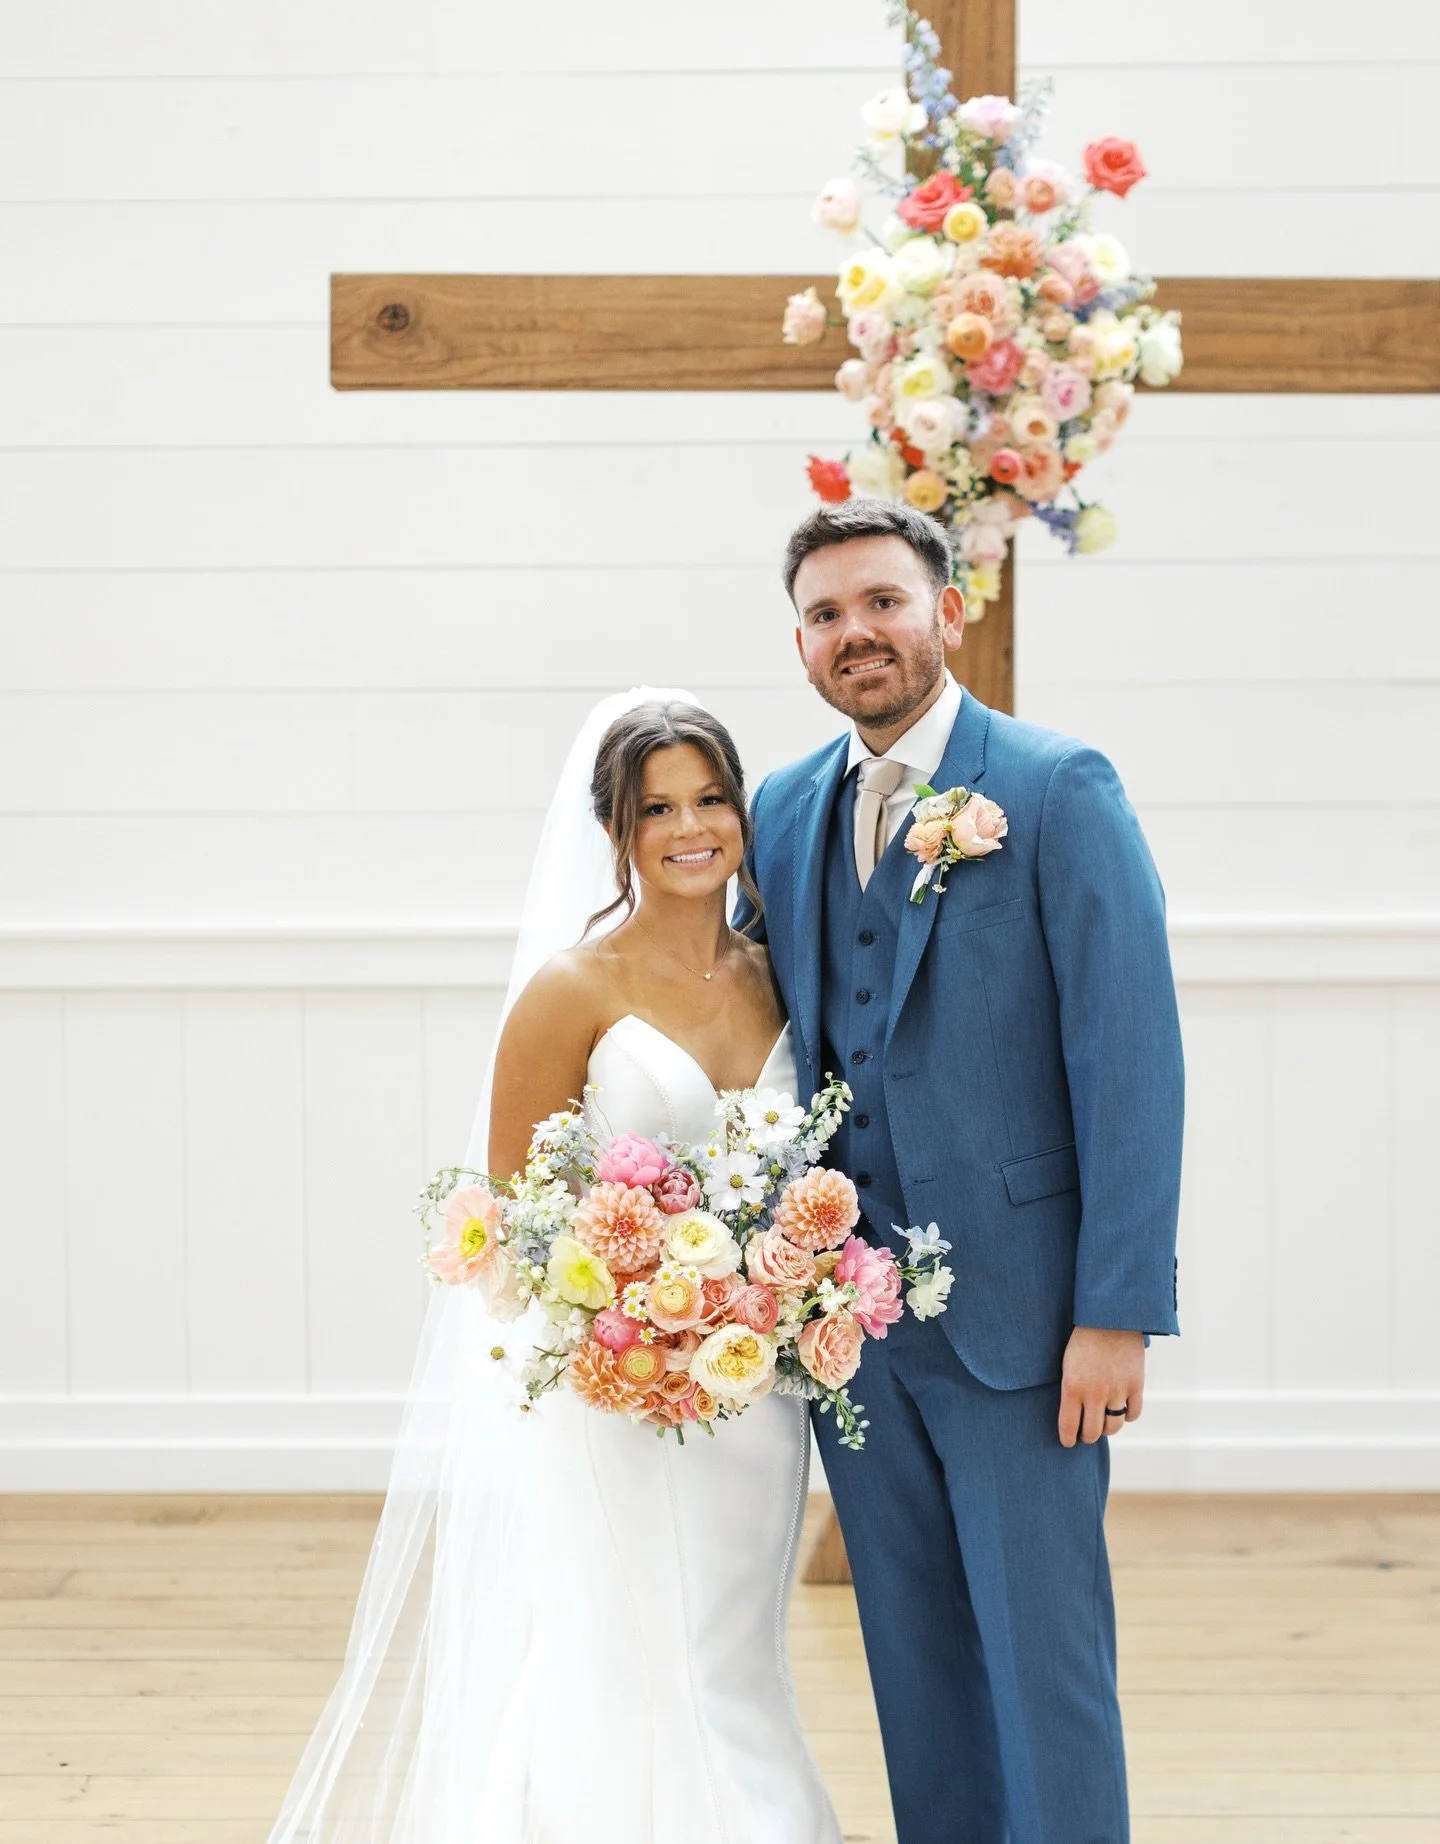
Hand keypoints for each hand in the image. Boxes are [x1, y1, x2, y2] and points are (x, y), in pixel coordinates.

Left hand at [1058, 1326, 1144, 1447]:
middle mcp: (1094, 1394)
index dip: (1068, 1439)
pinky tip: (1121, 1410)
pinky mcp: (1136, 1386)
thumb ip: (1071, 1389)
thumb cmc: (1083, 1338)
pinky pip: (1133, 1414)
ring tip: (1103, 1422)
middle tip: (1085, 1432)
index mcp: (1072, 1387)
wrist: (1110, 1317)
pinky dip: (1127, 1416)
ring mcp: (1117, 1391)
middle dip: (1087, 1435)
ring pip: (1113, 1427)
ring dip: (1107, 1428)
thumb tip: (1072, 1413)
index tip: (1068, 1442)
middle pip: (1092, 1432)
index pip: (1068, 1427)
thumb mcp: (1067, 1363)